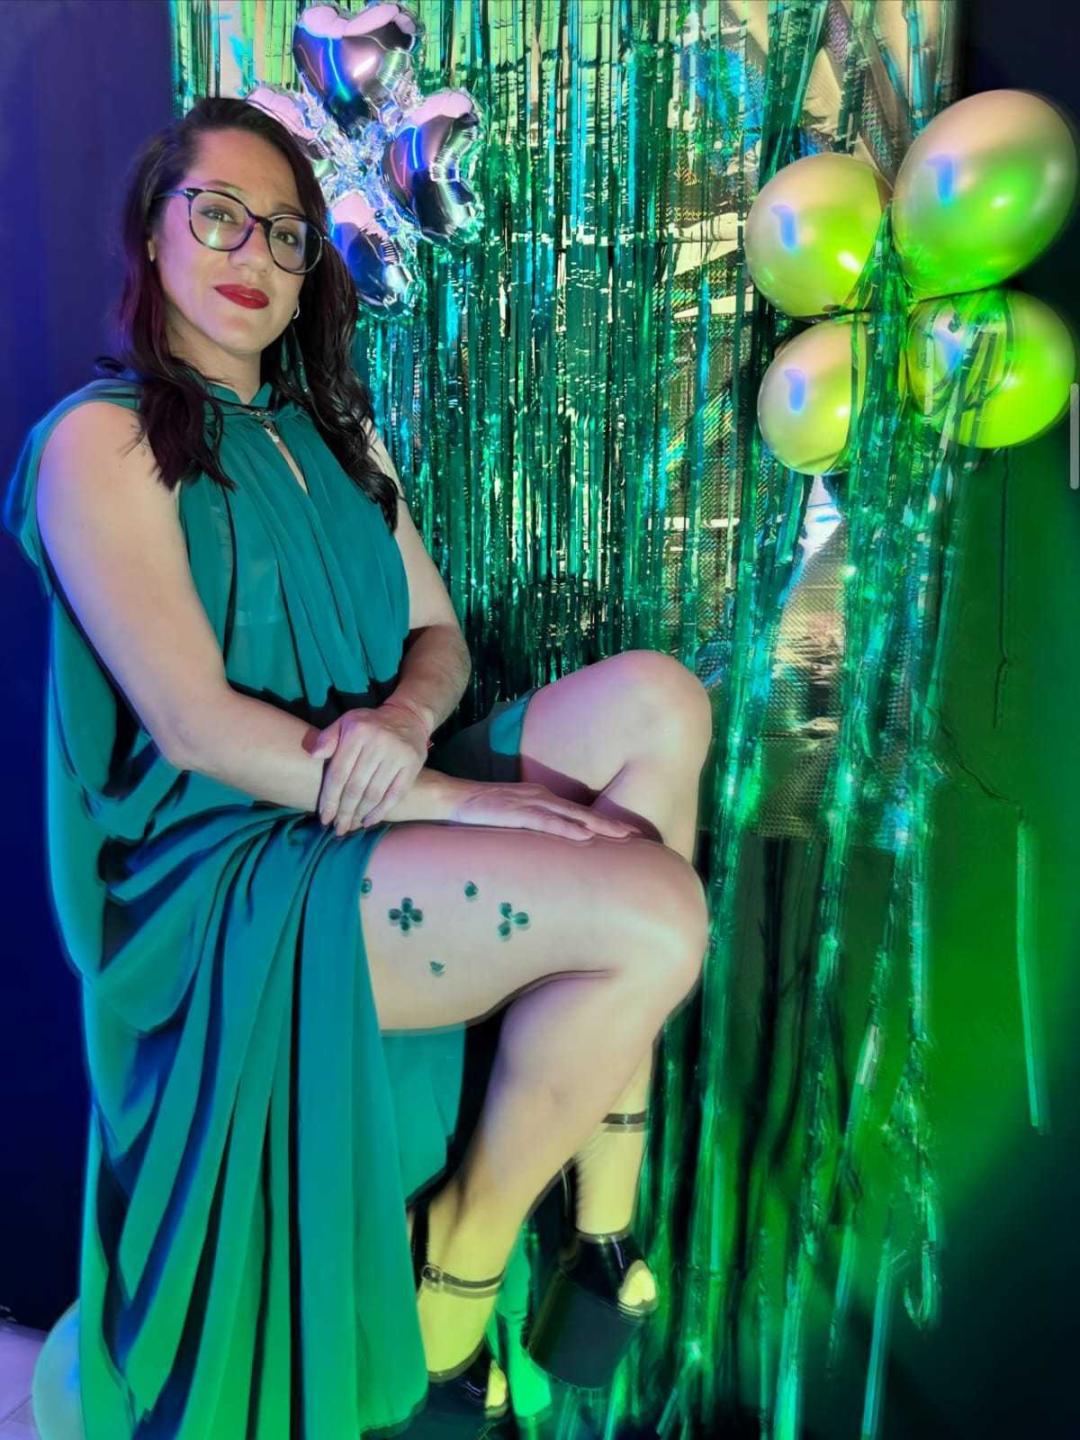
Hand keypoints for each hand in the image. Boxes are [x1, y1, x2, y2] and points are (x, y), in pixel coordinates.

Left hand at [309, 702, 428, 833]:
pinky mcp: (412, 764)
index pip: (339, 773)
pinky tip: (369, 821)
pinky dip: (381, 811)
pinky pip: (395, 794)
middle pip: (356, 787)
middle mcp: (378, 743)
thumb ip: (328, 737)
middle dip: (344, 812)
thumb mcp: (346, 722)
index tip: (324, 818)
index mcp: (357, 732)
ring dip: (360, 814)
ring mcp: (397, 755)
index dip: (330, 799)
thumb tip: (314, 755)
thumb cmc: (369, 724)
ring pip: (374, 793)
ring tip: (350, 827)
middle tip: (338, 829)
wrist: (407, 717)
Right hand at [447, 780, 647, 842]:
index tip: (627, 833)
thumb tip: (544, 848)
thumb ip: (529, 829)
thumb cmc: (478, 813)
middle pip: (583, 812)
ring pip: (572, 816)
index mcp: (541, 799)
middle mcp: (541, 797)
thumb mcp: (510, 820)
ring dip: (599, 826)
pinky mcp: (516, 813)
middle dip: (612, 824)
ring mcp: (530, 804)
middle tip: (638, 835)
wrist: (450, 799)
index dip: (604, 822)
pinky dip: (568, 829)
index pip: (578, 812)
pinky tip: (585, 836)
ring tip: (623, 836)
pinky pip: (547, 822)